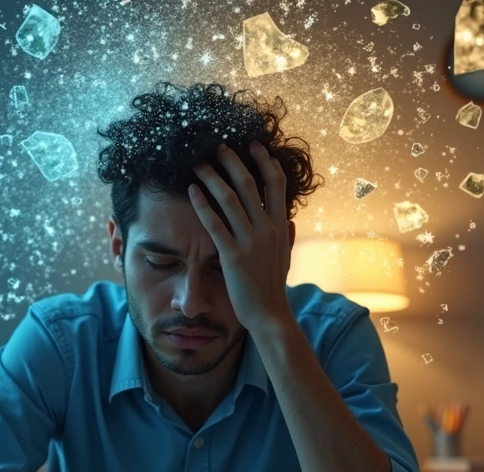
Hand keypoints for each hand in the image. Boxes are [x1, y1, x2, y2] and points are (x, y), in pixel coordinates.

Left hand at [189, 141, 293, 335]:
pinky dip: (202, 204)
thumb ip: (288, 236)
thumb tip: (292, 220)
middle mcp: (268, 229)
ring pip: (231, 199)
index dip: (265, 161)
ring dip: (213, 177)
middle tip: (219, 146)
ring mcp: (251, 241)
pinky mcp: (232, 255)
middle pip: (251, 184)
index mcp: (282, 226)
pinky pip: (215, 223)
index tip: (253, 145)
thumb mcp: (286, 257)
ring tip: (199, 164)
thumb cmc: (273, 286)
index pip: (277, 184)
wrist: (269, 314)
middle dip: (234, 161)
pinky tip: (192, 191)